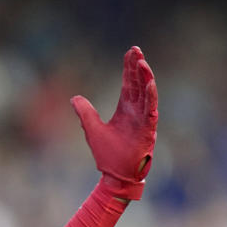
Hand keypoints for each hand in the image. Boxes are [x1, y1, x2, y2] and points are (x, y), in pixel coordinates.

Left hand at [71, 46, 158, 199]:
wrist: (115, 176)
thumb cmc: (108, 155)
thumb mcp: (92, 129)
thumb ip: (85, 112)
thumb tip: (74, 97)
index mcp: (125, 110)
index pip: (128, 84)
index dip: (129, 69)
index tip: (130, 52)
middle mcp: (136, 112)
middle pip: (138, 84)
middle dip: (137, 67)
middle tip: (136, 49)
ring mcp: (144, 120)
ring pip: (147, 94)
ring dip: (145, 78)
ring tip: (142, 62)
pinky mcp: (148, 130)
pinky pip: (151, 111)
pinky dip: (151, 97)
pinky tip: (150, 83)